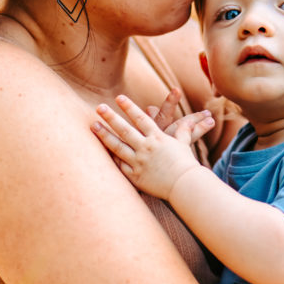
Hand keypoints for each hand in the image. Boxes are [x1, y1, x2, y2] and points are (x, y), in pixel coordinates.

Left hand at [92, 94, 213, 198]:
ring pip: (118, 146)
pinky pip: (120, 166)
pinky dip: (110, 158)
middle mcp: (146, 147)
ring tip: (93, 126)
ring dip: (104, 135)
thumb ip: (183, 132)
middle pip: (125, 129)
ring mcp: (139, 162)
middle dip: (111, 117)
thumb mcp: (184, 145)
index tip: (119, 98)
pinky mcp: (135, 176)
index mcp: (157, 138)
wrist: (185, 185)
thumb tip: (189, 122)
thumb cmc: (186, 165)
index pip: (141, 119)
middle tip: (98, 107)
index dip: (130, 107)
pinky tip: (99, 152)